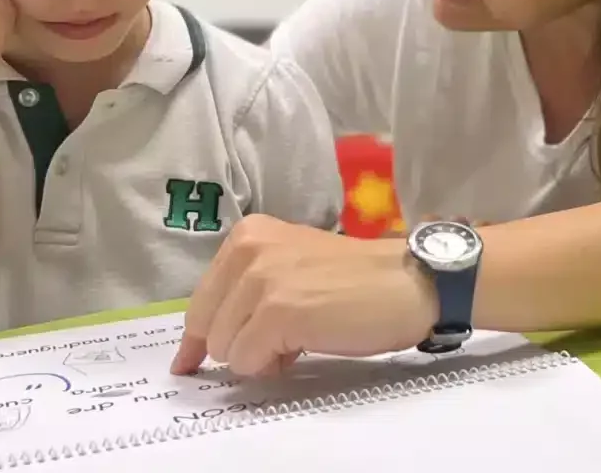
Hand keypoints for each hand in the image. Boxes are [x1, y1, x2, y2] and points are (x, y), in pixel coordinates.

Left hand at [171, 215, 435, 377]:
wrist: (409, 282)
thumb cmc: (358, 279)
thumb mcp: (292, 266)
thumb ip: (249, 289)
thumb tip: (201, 345)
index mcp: (248, 235)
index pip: (201, 301)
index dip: (201, 335)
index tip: (191, 360)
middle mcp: (249, 251)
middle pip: (207, 327)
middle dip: (237, 346)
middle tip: (280, 342)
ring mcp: (262, 281)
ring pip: (225, 348)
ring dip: (258, 357)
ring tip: (298, 340)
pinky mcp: (278, 312)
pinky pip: (248, 361)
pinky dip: (271, 366)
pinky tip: (302, 349)